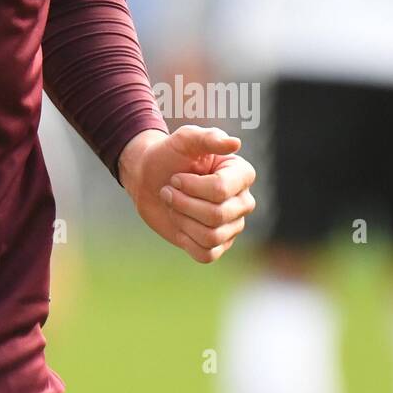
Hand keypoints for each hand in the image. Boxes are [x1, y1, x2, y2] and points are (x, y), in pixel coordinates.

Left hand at [118, 125, 256, 263]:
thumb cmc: (168, 156)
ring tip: (173, 205)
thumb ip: (207, 138)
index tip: (176, 176)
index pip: (220, 190)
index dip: (190, 186)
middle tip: (169, 190)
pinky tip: (179, 224)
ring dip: (182, 219)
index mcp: (241, 174)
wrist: (149, 179)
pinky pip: (207, 254)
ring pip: (211, 236)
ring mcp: (232, 225)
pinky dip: (186, 240)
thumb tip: (235, 143)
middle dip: (183, 203)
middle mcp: (243, 201)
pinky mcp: (218, 245)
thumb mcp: (183, 140)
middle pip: (217, 215)